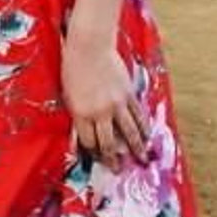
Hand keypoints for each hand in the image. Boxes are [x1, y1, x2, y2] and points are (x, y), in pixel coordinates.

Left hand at [62, 34, 148, 169]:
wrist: (89, 47)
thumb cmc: (73, 69)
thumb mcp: (69, 95)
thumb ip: (78, 114)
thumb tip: (85, 133)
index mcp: (81, 113)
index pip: (89, 142)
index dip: (94, 154)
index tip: (98, 160)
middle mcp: (100, 112)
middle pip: (108, 142)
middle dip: (113, 159)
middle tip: (118, 169)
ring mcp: (116, 103)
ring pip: (128, 132)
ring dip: (135, 148)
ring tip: (141, 159)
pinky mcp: (128, 94)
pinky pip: (138, 115)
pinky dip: (143, 128)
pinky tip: (147, 136)